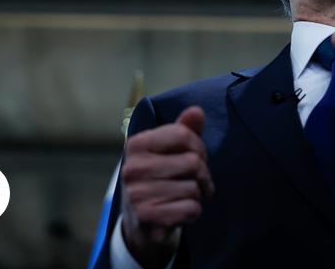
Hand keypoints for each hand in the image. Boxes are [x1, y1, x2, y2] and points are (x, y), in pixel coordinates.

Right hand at [120, 106, 214, 268]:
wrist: (140, 223)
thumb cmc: (159, 179)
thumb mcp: (169, 151)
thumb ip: (183, 130)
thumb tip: (197, 111)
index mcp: (136, 145)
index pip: (183, 134)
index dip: (199, 147)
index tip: (197, 157)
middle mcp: (132, 168)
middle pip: (193, 162)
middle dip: (203, 174)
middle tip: (196, 182)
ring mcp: (136, 194)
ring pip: (193, 188)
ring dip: (198, 195)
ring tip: (186, 197)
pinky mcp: (146, 217)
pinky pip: (190, 209)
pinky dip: (193, 212)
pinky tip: (180, 212)